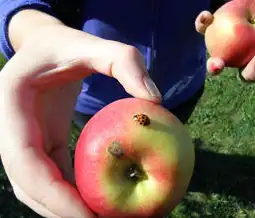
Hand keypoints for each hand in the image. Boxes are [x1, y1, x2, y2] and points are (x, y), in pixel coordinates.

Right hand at [0, 23, 160, 217]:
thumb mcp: (94, 44)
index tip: (87, 214)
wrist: (50, 46)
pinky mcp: (43, 142)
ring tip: (103, 216)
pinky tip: (97, 196)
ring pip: (37, 185)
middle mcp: (12, 127)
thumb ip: (124, 62)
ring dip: (65, 207)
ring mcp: (25, 138)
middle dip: (59, 210)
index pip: (22, 160)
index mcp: (12, 104)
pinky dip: (71, 191)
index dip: (50, 194)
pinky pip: (53, 174)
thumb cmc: (68, 45)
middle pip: (27, 184)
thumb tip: (154, 101)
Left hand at [195, 0, 254, 81]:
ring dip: (203, 37)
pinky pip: (207, 25)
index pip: (250, 73)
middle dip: (216, 68)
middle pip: (222, 65)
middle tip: (218, 65)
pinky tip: (205, 16)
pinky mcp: (214, 26)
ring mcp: (222, 42)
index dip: (254, 70)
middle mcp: (233, 56)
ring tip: (209, 46)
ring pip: (210, 47)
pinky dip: (204, 21)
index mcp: (250, 63)